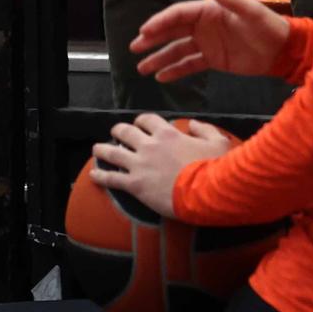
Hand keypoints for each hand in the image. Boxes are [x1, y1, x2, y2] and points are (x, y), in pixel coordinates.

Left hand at [89, 114, 232, 218]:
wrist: (207, 191)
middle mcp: (150, 145)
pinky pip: (112, 178)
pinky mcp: (136, 185)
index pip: (147, 120)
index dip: (141, 121)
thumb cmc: (216, 166)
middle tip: (116, 133)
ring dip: (102, 149)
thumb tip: (193, 124)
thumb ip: (204, 129)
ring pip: (113, 152)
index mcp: (168, 133)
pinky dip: (101, 175)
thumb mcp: (218, 141)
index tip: (140, 125)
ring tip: (97, 149)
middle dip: (118, 131)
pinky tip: (94, 174)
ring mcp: (140, 165)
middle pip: (125, 132)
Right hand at [131, 0, 291, 82]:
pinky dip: (175, 71)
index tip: (144, 32)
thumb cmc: (268, 27)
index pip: (178, 15)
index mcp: (209, 10)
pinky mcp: (213, 60)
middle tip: (135, 48)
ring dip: (159, 58)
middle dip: (152, 39)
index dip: (160, 22)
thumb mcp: (251, 11)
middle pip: (172, 31)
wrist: (282, 51)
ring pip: (177, 50)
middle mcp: (204, 26)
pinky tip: (161, 77)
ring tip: (142, 68)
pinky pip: (189, 65)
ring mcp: (207, 43)